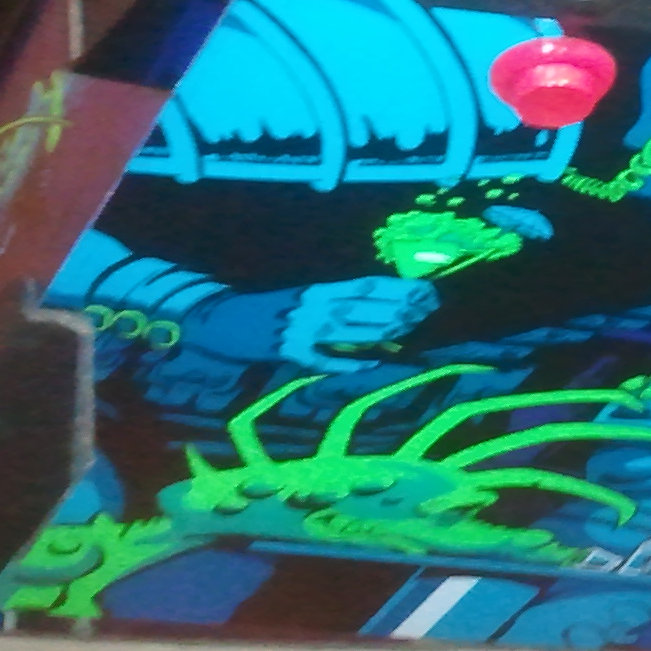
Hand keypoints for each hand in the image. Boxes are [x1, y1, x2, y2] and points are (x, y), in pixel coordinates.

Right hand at [279, 278, 438, 370]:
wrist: (222, 319)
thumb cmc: (270, 306)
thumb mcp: (304, 295)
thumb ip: (337, 299)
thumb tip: (384, 305)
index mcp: (318, 289)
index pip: (367, 286)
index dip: (398, 288)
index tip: (425, 290)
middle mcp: (313, 307)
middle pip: (367, 309)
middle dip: (402, 310)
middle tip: (428, 311)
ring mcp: (302, 331)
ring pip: (354, 334)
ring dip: (385, 334)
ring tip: (408, 330)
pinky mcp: (289, 354)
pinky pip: (325, 361)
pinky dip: (349, 364)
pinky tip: (371, 364)